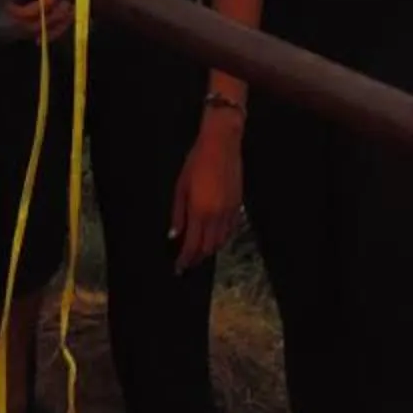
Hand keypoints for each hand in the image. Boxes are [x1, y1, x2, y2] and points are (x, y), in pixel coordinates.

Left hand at [170, 108, 244, 269]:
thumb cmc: (197, 162)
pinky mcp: (238, 205)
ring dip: (210, 250)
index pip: (192, 245)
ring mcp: (229, 211)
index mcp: (199, 211)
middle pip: (208, 248)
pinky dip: (222, 238)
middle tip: (187, 262)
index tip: (179, 268)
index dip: (185, 260)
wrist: (222, 144)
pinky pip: (230, 230)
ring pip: (221, 241)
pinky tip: (214, 237)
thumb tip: (174, 235)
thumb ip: (178, 214)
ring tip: (199, 251)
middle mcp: (216, 215)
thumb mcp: (181, 187)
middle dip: (197, 258)